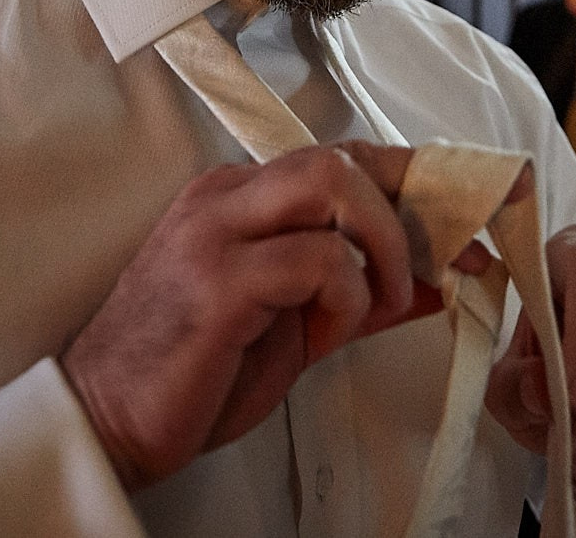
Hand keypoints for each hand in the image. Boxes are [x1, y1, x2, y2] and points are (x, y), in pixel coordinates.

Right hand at [58, 141, 479, 490]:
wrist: (108, 419)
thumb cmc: (193, 371)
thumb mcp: (293, 325)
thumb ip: (358, 293)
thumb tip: (436, 279)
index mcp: (238, 198)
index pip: (342, 157)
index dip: (414, 181)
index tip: (467, 220)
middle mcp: (224, 198)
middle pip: (342, 157)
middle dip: (406, 207)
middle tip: (434, 266)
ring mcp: (215, 233)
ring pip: (332, 185)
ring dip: (377, 247)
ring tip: (373, 302)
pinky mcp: (217, 282)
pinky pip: (315, 260)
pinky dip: (344, 297)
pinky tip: (324, 336)